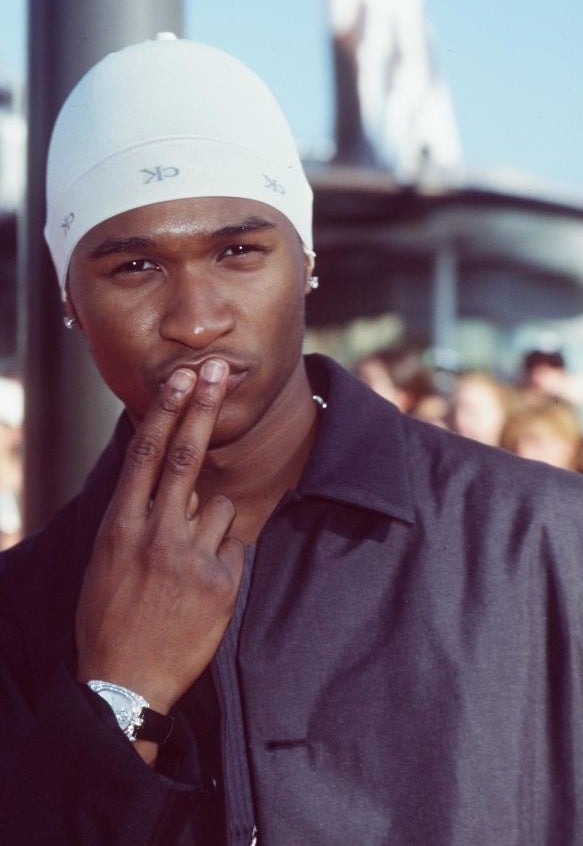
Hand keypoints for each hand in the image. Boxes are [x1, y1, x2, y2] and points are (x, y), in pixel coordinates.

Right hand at [76, 359, 244, 714]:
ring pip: (220, 506)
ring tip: (188, 563)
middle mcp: (156, 534)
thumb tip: (177, 482)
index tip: (181, 377)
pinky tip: (204, 586)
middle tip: (218, 368)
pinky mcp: (222, 583)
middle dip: (203, 406)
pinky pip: (234, 546)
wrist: (126, 685)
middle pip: (187, 456)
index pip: (146, 455)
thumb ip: (141, 517)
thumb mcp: (108, 559)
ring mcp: (191, 558)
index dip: (166, 411)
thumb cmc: (110, 616)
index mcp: (121, 526)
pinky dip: (224, 556)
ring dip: (211, 522)